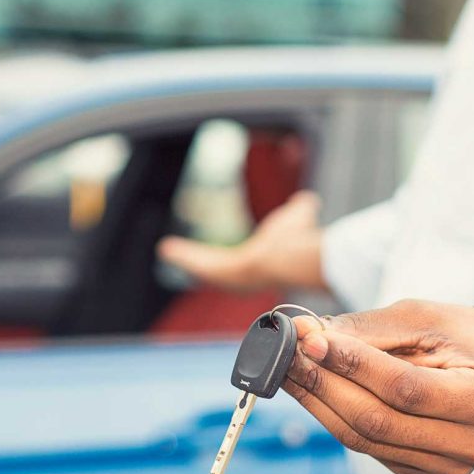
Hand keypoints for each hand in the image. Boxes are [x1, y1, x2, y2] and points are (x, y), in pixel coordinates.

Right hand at [156, 191, 325, 291]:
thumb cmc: (296, 241)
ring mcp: (228, 275)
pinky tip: (166, 248)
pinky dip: (182, 257)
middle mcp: (243, 272)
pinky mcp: (217, 271)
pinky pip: (197, 263)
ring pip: (203, 265)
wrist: (288, 260)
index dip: (232, 259)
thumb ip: (301, 208)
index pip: (242, 261)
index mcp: (261, 263)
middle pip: (215, 266)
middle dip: (198, 259)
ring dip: (186, 258)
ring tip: (167, 249)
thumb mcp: (298, 216)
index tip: (222, 256)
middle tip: (182, 251)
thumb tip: (308, 199)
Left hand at [282, 299, 473, 473]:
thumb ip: (368, 330)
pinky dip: (335, 418)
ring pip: (366, 440)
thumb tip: (307, 335)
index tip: (309, 339)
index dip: (353, 365)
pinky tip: (314, 391)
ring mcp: (450, 466)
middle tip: (286, 354)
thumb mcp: (424, 318)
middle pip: (378, 421)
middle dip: (323, 384)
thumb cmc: (464, 337)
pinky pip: (368, 449)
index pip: (405, 388)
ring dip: (318, 403)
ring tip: (289, 369)